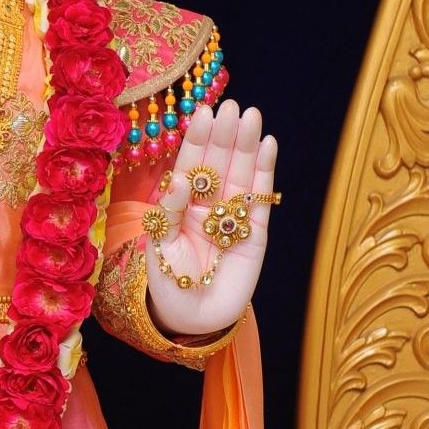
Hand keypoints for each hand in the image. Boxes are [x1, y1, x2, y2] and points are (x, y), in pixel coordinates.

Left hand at [142, 99, 278, 338]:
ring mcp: (232, 217)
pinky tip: (268, 145)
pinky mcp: (256, 232)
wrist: (194, 320)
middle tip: (233, 107)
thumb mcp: (160, 248)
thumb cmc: (169, 286)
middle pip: (218, 164)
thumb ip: (168, 212)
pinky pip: (261, 198)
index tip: (204, 113)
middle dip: (225, 136)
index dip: (197, 141)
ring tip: (252, 116)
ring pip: (241, 175)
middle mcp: (208, 206)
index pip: (190, 166)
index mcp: (181, 206)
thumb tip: (178, 177)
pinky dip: (265, 172)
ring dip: (247, 146)